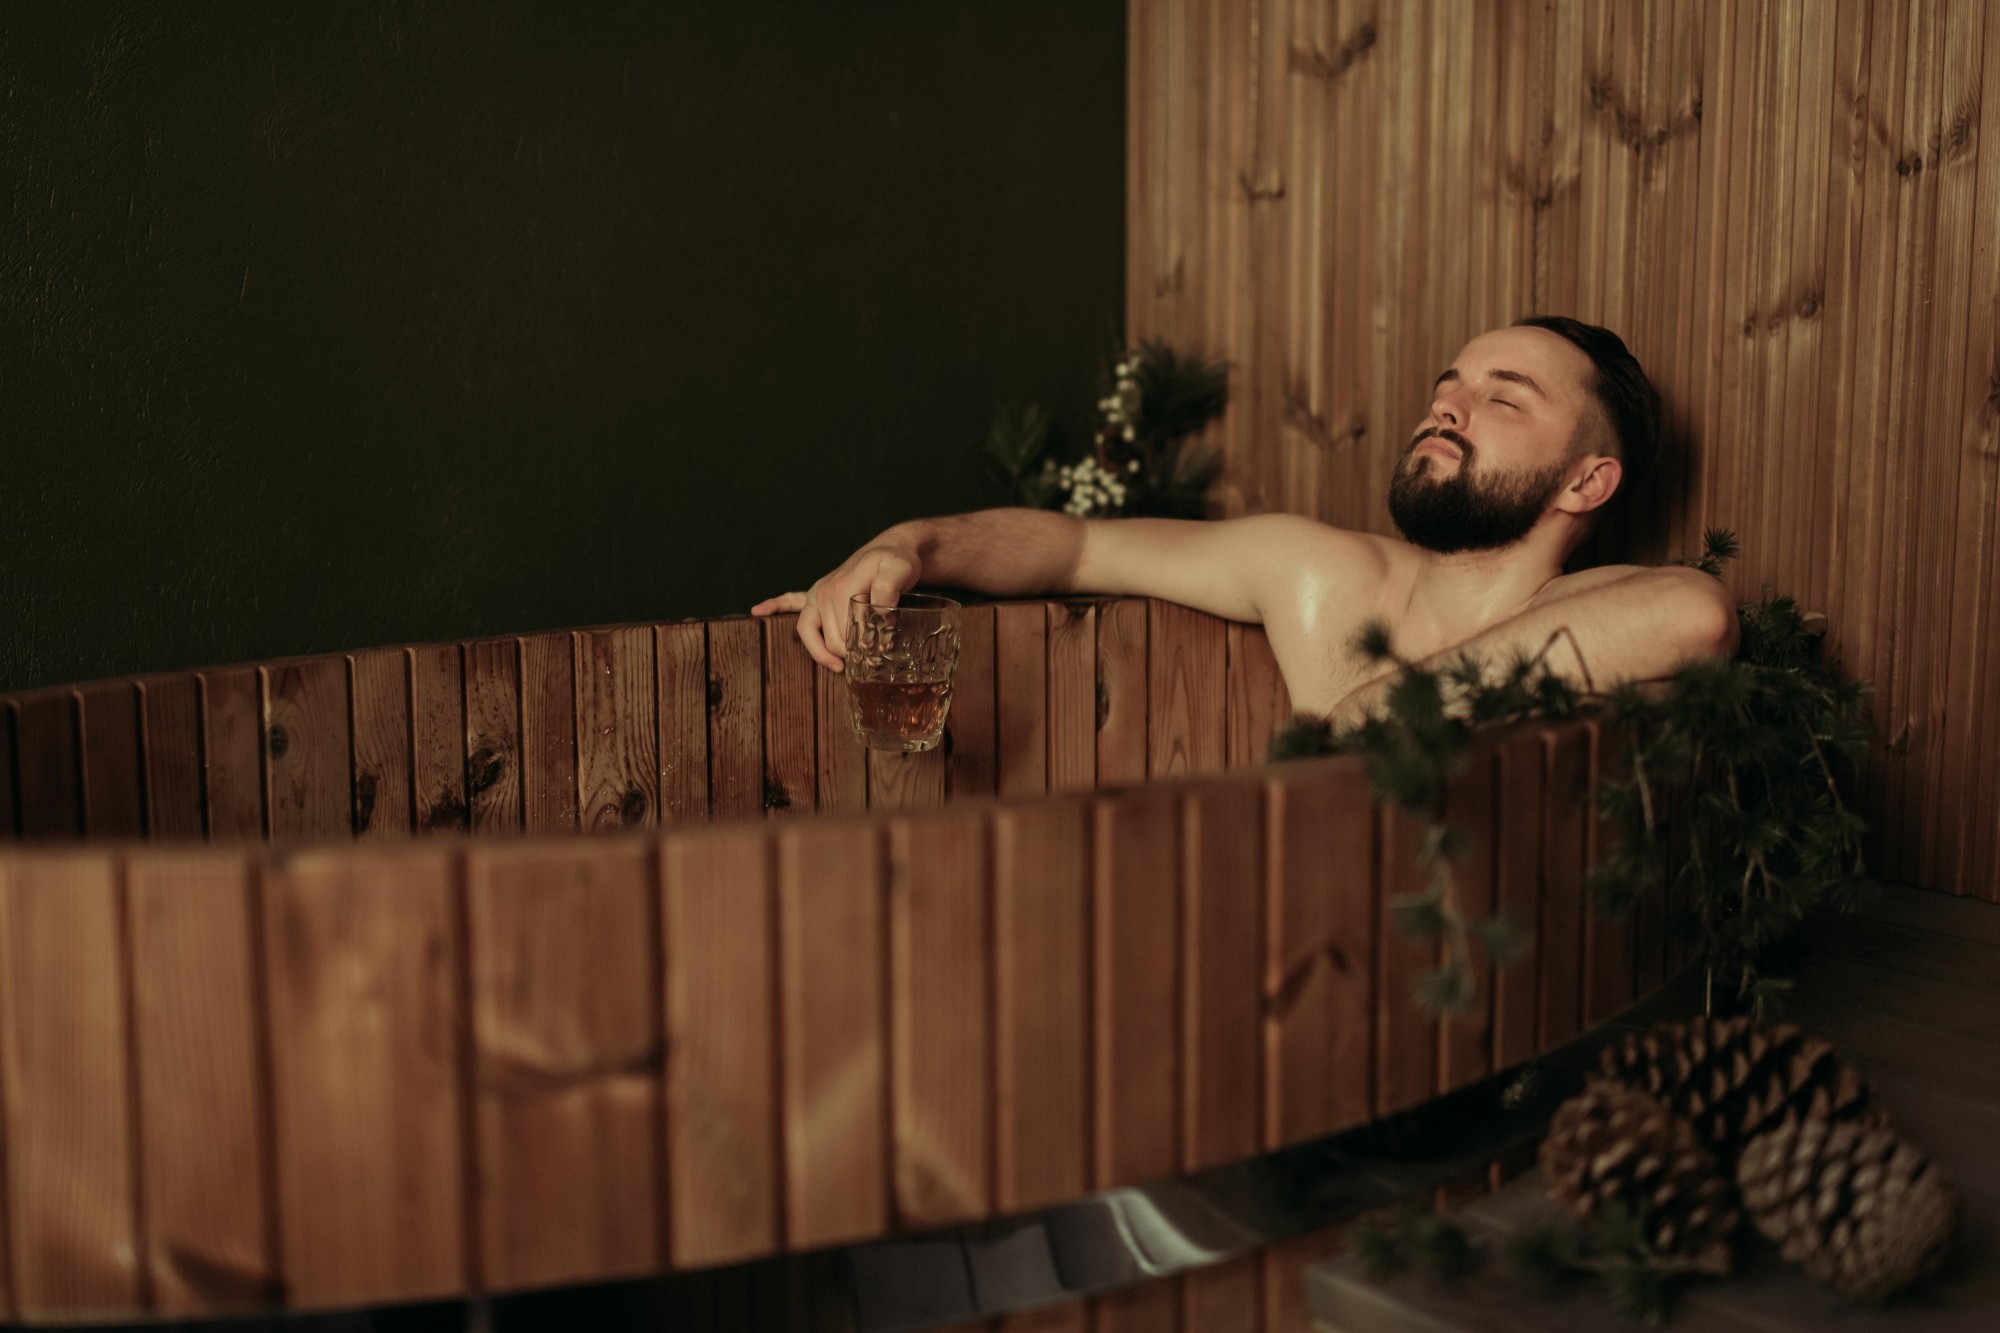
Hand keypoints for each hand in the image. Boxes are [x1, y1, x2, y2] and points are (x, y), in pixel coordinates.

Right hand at [750, 535, 921, 670]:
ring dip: (821, 652)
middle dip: (845, 655)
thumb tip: (877, 615)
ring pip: (808, 632)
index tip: (875, 658)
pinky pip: (789, 599)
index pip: (840, 635)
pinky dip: (774, 604)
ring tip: (838, 666)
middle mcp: (823, 591)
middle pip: (827, 639)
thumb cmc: (896, 560)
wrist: (891, 547)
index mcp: (840, 589)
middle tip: (868, 664)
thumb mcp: (899, 572)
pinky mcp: (816, 592)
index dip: (857, 652)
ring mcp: (817, 592)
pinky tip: (758, 610)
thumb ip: (888, 591)